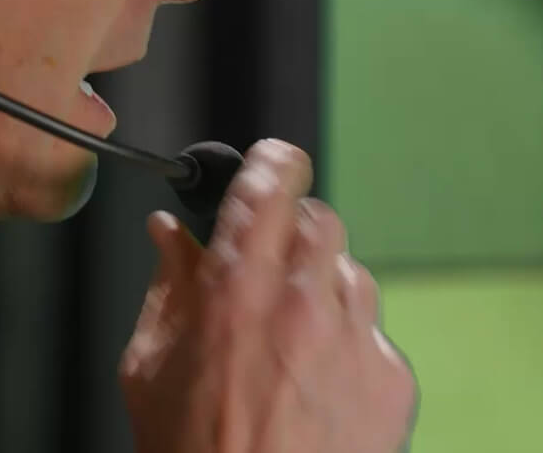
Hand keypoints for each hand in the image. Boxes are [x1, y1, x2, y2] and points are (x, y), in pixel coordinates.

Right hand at [119, 137, 418, 452]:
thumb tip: (166, 232)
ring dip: (325, 286)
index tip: (272, 163)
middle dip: (296, 229)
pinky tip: (322, 380)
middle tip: (273, 264)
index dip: (273, 162)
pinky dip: (351, 341)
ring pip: (352, 272)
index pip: (270, 184)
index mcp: (236, 290)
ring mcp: (354, 340)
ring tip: (296, 336)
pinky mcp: (391, 379)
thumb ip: (165, 284)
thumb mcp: (151, 367)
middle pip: (321, 219)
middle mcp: (301, 303)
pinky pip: (375, 330)